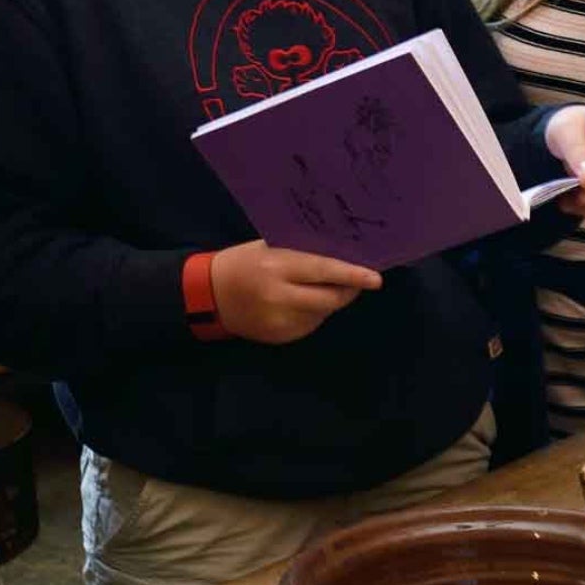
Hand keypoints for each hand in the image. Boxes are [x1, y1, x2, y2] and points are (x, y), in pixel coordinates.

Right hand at [210, 240, 380, 343]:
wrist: (208, 294)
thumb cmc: (243, 262)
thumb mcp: (269, 247)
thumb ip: (302, 253)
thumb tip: (342, 254)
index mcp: (277, 268)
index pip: (323, 271)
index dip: (352, 276)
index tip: (376, 279)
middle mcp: (279, 297)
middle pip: (329, 299)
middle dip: (349, 291)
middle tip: (360, 281)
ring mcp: (279, 322)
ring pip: (323, 313)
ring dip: (330, 301)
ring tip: (318, 286)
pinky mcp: (279, 337)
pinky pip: (310, 324)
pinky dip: (314, 312)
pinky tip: (300, 301)